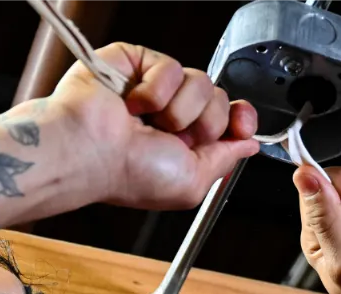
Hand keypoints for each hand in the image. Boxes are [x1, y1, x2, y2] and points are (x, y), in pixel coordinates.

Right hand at [47, 43, 258, 209]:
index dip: (240, 119)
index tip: (240, 124)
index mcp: (184, 143)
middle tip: (174, 136)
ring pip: (201, 81)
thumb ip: (225, 160)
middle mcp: (172, 114)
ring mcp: (156, 87)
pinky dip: (156, 90)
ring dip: (180, 109)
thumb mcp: (192, 183)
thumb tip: (250, 145)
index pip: (229, 118)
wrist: (90, 151)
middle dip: (205, 122)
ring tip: (149, 122)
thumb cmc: (130, 174)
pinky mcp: (139, 62)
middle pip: (220, 100)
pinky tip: (133, 104)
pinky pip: (172, 67)